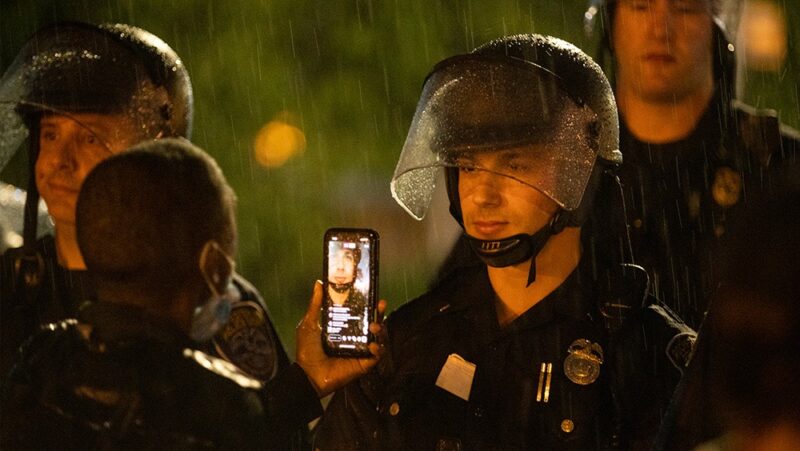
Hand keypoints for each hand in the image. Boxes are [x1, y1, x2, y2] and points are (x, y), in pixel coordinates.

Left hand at [296, 280, 386, 396]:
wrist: (308, 374)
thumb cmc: (307, 351)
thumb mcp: (309, 324)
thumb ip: (315, 304)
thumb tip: (318, 283)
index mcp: (344, 328)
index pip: (360, 314)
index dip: (368, 305)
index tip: (372, 295)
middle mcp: (354, 338)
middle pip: (373, 324)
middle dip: (379, 314)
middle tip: (380, 305)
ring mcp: (360, 351)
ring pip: (379, 338)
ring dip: (380, 330)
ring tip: (374, 327)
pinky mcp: (363, 364)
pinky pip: (376, 355)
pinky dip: (377, 349)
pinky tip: (372, 345)